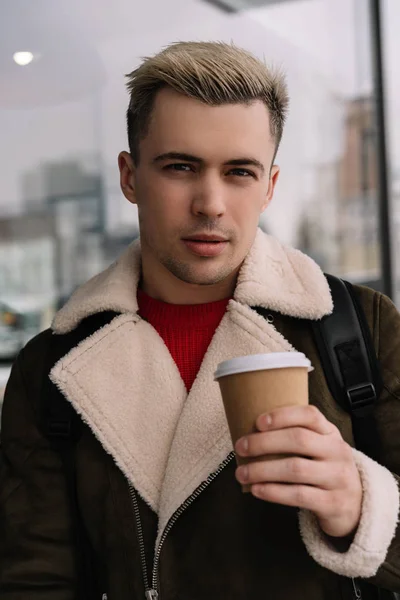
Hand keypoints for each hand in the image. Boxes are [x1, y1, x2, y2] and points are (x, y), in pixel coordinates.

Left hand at [235, 405, 362, 537]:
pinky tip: (257, 490)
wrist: (357, 506)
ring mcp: (337, 478)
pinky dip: (273, 492)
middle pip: (299, 440)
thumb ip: (296, 437)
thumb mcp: (320, 448)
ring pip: (295, 469)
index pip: (310, 415)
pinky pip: (299, 495)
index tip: (258, 421)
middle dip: (264, 442)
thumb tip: (250, 433)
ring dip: (262, 470)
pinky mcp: (333, 503)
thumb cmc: (326, 470)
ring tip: (242, 473)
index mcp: (330, 433)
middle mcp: (336, 452)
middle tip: (241, 447)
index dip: (283, 415)